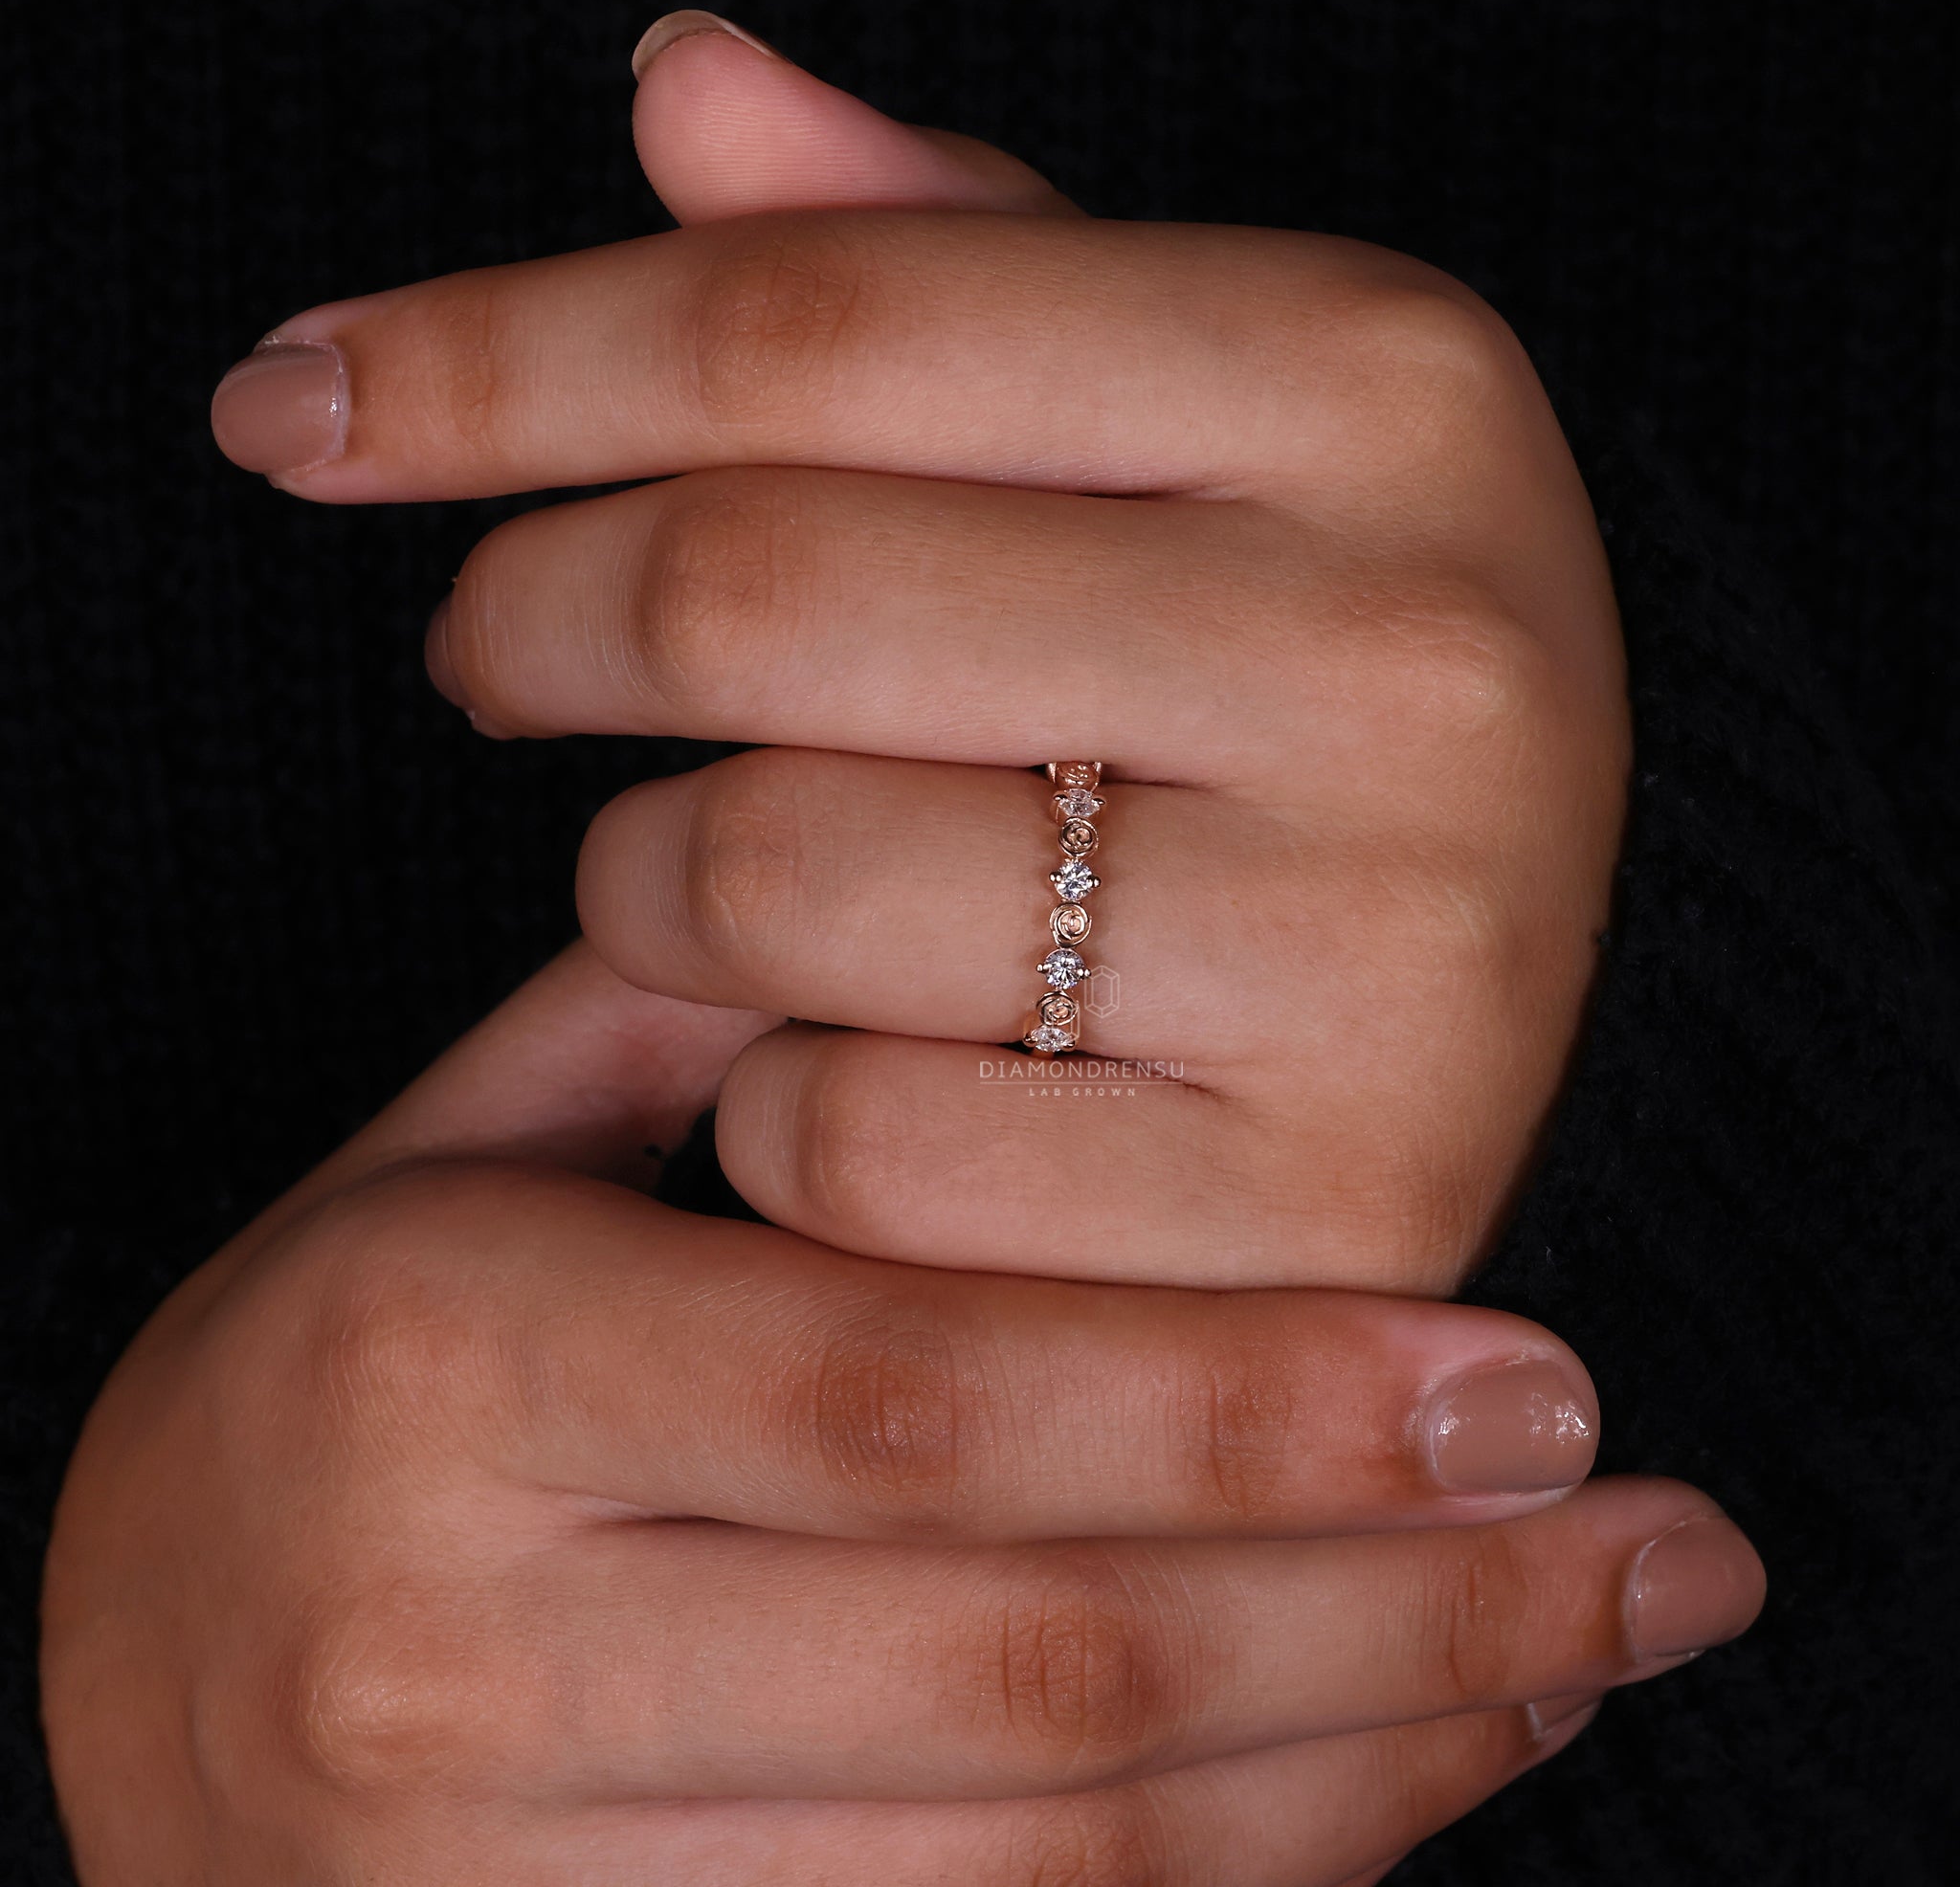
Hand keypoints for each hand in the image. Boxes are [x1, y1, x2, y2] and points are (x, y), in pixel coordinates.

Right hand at [42, 947, 1761, 1885]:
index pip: (921, 1394)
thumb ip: (694, 1055)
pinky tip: (1399, 1779)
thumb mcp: (450, 1167)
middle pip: (1034, 1654)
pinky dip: (1237, 1886)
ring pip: (1051, 1867)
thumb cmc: (321, 1377)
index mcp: (444, 1367)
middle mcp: (460, 1651)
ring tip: (1577, 1647)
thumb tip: (987, 947)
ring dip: (1363, 1760)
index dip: (1248, 1400)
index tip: (1522, 1366)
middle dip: (1383, 1598)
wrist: (89, 1674)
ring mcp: (506, 1883)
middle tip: (1639, 1522)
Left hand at [212, 15, 1629, 1297]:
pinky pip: (836, 1148)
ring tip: (727, 881)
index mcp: (1380, 384)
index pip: (808, 318)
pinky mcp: (1290, 1220)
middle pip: (743, 594)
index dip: (491, 353)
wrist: (1565, 992)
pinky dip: (774, 1105)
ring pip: (753, 885)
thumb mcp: (1181, 426)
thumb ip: (937, 258)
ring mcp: (1377, 958)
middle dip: (525, 622)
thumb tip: (686, 90)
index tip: (296, 404)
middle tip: (495, 655)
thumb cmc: (1298, 685)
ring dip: (650, 889)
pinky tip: (870, 1066)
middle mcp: (1413, 653)